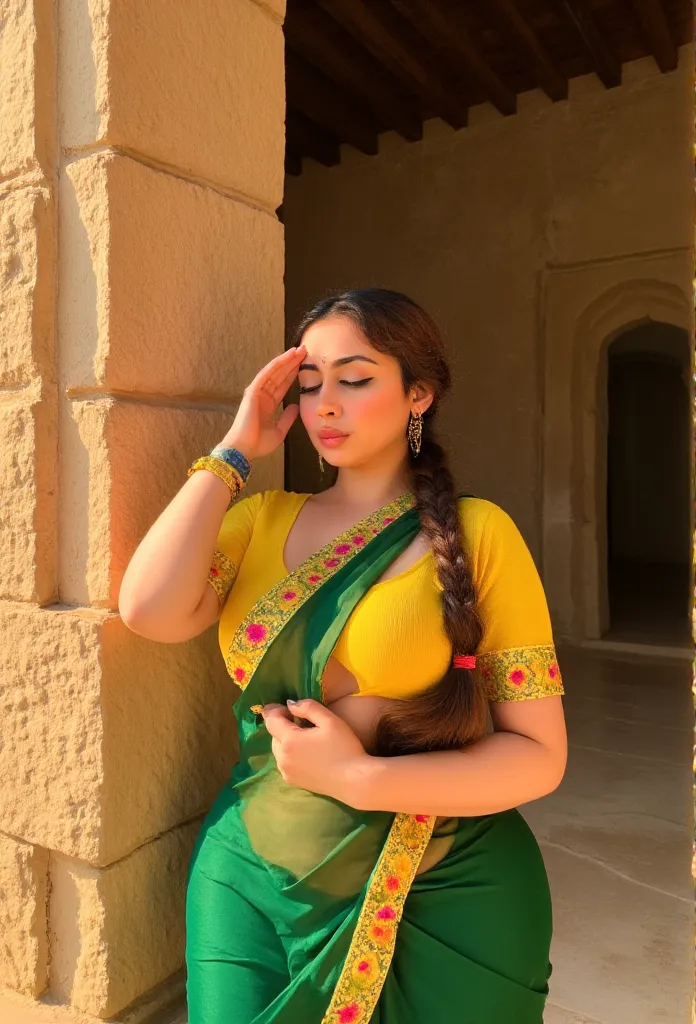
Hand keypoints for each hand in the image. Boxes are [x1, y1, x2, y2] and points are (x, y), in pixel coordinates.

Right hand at [220, 343, 306, 460]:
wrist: (244, 449)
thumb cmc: (258, 444)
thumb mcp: (279, 431)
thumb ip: (287, 418)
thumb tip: (295, 406)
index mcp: (268, 405)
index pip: (283, 386)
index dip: (293, 374)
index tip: (304, 365)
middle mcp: (262, 396)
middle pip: (280, 375)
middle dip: (292, 363)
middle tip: (304, 350)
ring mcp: (257, 392)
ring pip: (274, 372)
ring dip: (286, 360)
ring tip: (299, 350)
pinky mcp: (252, 391)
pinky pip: (265, 375)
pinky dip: (276, 365)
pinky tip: (286, 357)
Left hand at [262, 699, 370, 803]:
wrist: (354, 781)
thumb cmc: (344, 748)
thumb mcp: (330, 720)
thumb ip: (308, 707)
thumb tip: (290, 704)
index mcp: (289, 741)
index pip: (271, 720)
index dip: (277, 710)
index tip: (290, 707)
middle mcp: (282, 758)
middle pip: (273, 735)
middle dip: (283, 725)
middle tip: (303, 722)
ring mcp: (286, 772)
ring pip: (278, 749)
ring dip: (286, 740)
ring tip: (307, 738)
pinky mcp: (293, 781)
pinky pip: (284, 762)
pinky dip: (290, 754)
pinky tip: (308, 753)